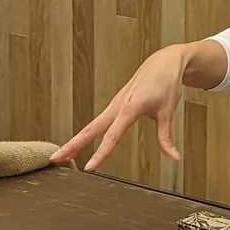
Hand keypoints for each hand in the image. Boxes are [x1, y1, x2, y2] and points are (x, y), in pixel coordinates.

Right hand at [53, 45, 195, 171]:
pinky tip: (80, 143)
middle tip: (55, 158)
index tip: (89, 168)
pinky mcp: (116, 104)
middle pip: (90, 130)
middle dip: (72, 145)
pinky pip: (98, 121)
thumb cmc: (166, 83)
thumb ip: (166, 137)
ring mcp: (114, 104)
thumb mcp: (168, 111)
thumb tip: (173, 157)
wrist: (163, 62)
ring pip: (91, 126)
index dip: (99, 154)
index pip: (111, 137)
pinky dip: (87, 133)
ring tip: (63, 156)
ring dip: (76, 140)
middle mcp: (117, 106)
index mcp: (129, 108)